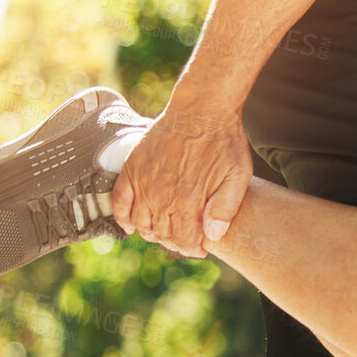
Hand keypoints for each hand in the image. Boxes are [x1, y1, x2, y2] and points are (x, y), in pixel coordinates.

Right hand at [111, 106, 250, 255]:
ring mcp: (144, 183)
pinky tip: (131, 225)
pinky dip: (123, 217)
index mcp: (188, 201)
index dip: (192, 248)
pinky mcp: (132, 169)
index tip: (200, 247)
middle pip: (163, 234)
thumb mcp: (237, 176)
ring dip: (152, 232)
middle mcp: (162, 196)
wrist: (201, 108)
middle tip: (186, 238)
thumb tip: (212, 237)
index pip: (184, 240)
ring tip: (165, 230)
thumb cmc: (224, 142)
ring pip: (141, 223)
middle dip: (176, 241)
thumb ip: (225, 208)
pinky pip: (119, 202)